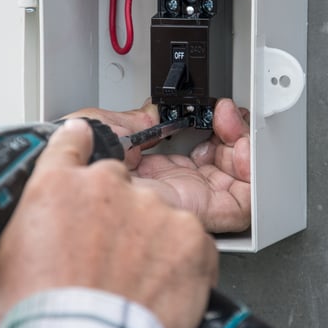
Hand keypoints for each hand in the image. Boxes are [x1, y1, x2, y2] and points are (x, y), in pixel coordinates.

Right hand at [0, 119, 217, 327]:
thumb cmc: (41, 315)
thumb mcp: (4, 268)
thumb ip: (25, 235)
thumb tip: (26, 244)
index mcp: (58, 187)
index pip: (71, 143)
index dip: (78, 142)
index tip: (83, 139)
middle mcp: (107, 186)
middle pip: (119, 184)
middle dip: (116, 212)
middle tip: (109, 253)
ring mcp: (153, 207)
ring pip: (157, 213)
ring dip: (150, 239)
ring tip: (136, 279)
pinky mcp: (190, 236)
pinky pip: (191, 241)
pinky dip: (182, 261)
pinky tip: (164, 286)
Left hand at [66, 99, 250, 232]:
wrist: (74, 181)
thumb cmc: (76, 164)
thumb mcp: (109, 129)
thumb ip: (140, 122)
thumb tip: (155, 114)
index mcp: (154, 174)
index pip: (200, 156)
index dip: (214, 130)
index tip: (214, 111)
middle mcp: (175, 191)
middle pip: (224, 169)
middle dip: (235, 136)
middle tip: (227, 116)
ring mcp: (190, 204)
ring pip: (240, 185)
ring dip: (247, 151)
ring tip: (236, 128)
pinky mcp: (203, 215)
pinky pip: (244, 203)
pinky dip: (252, 174)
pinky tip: (242, 148)